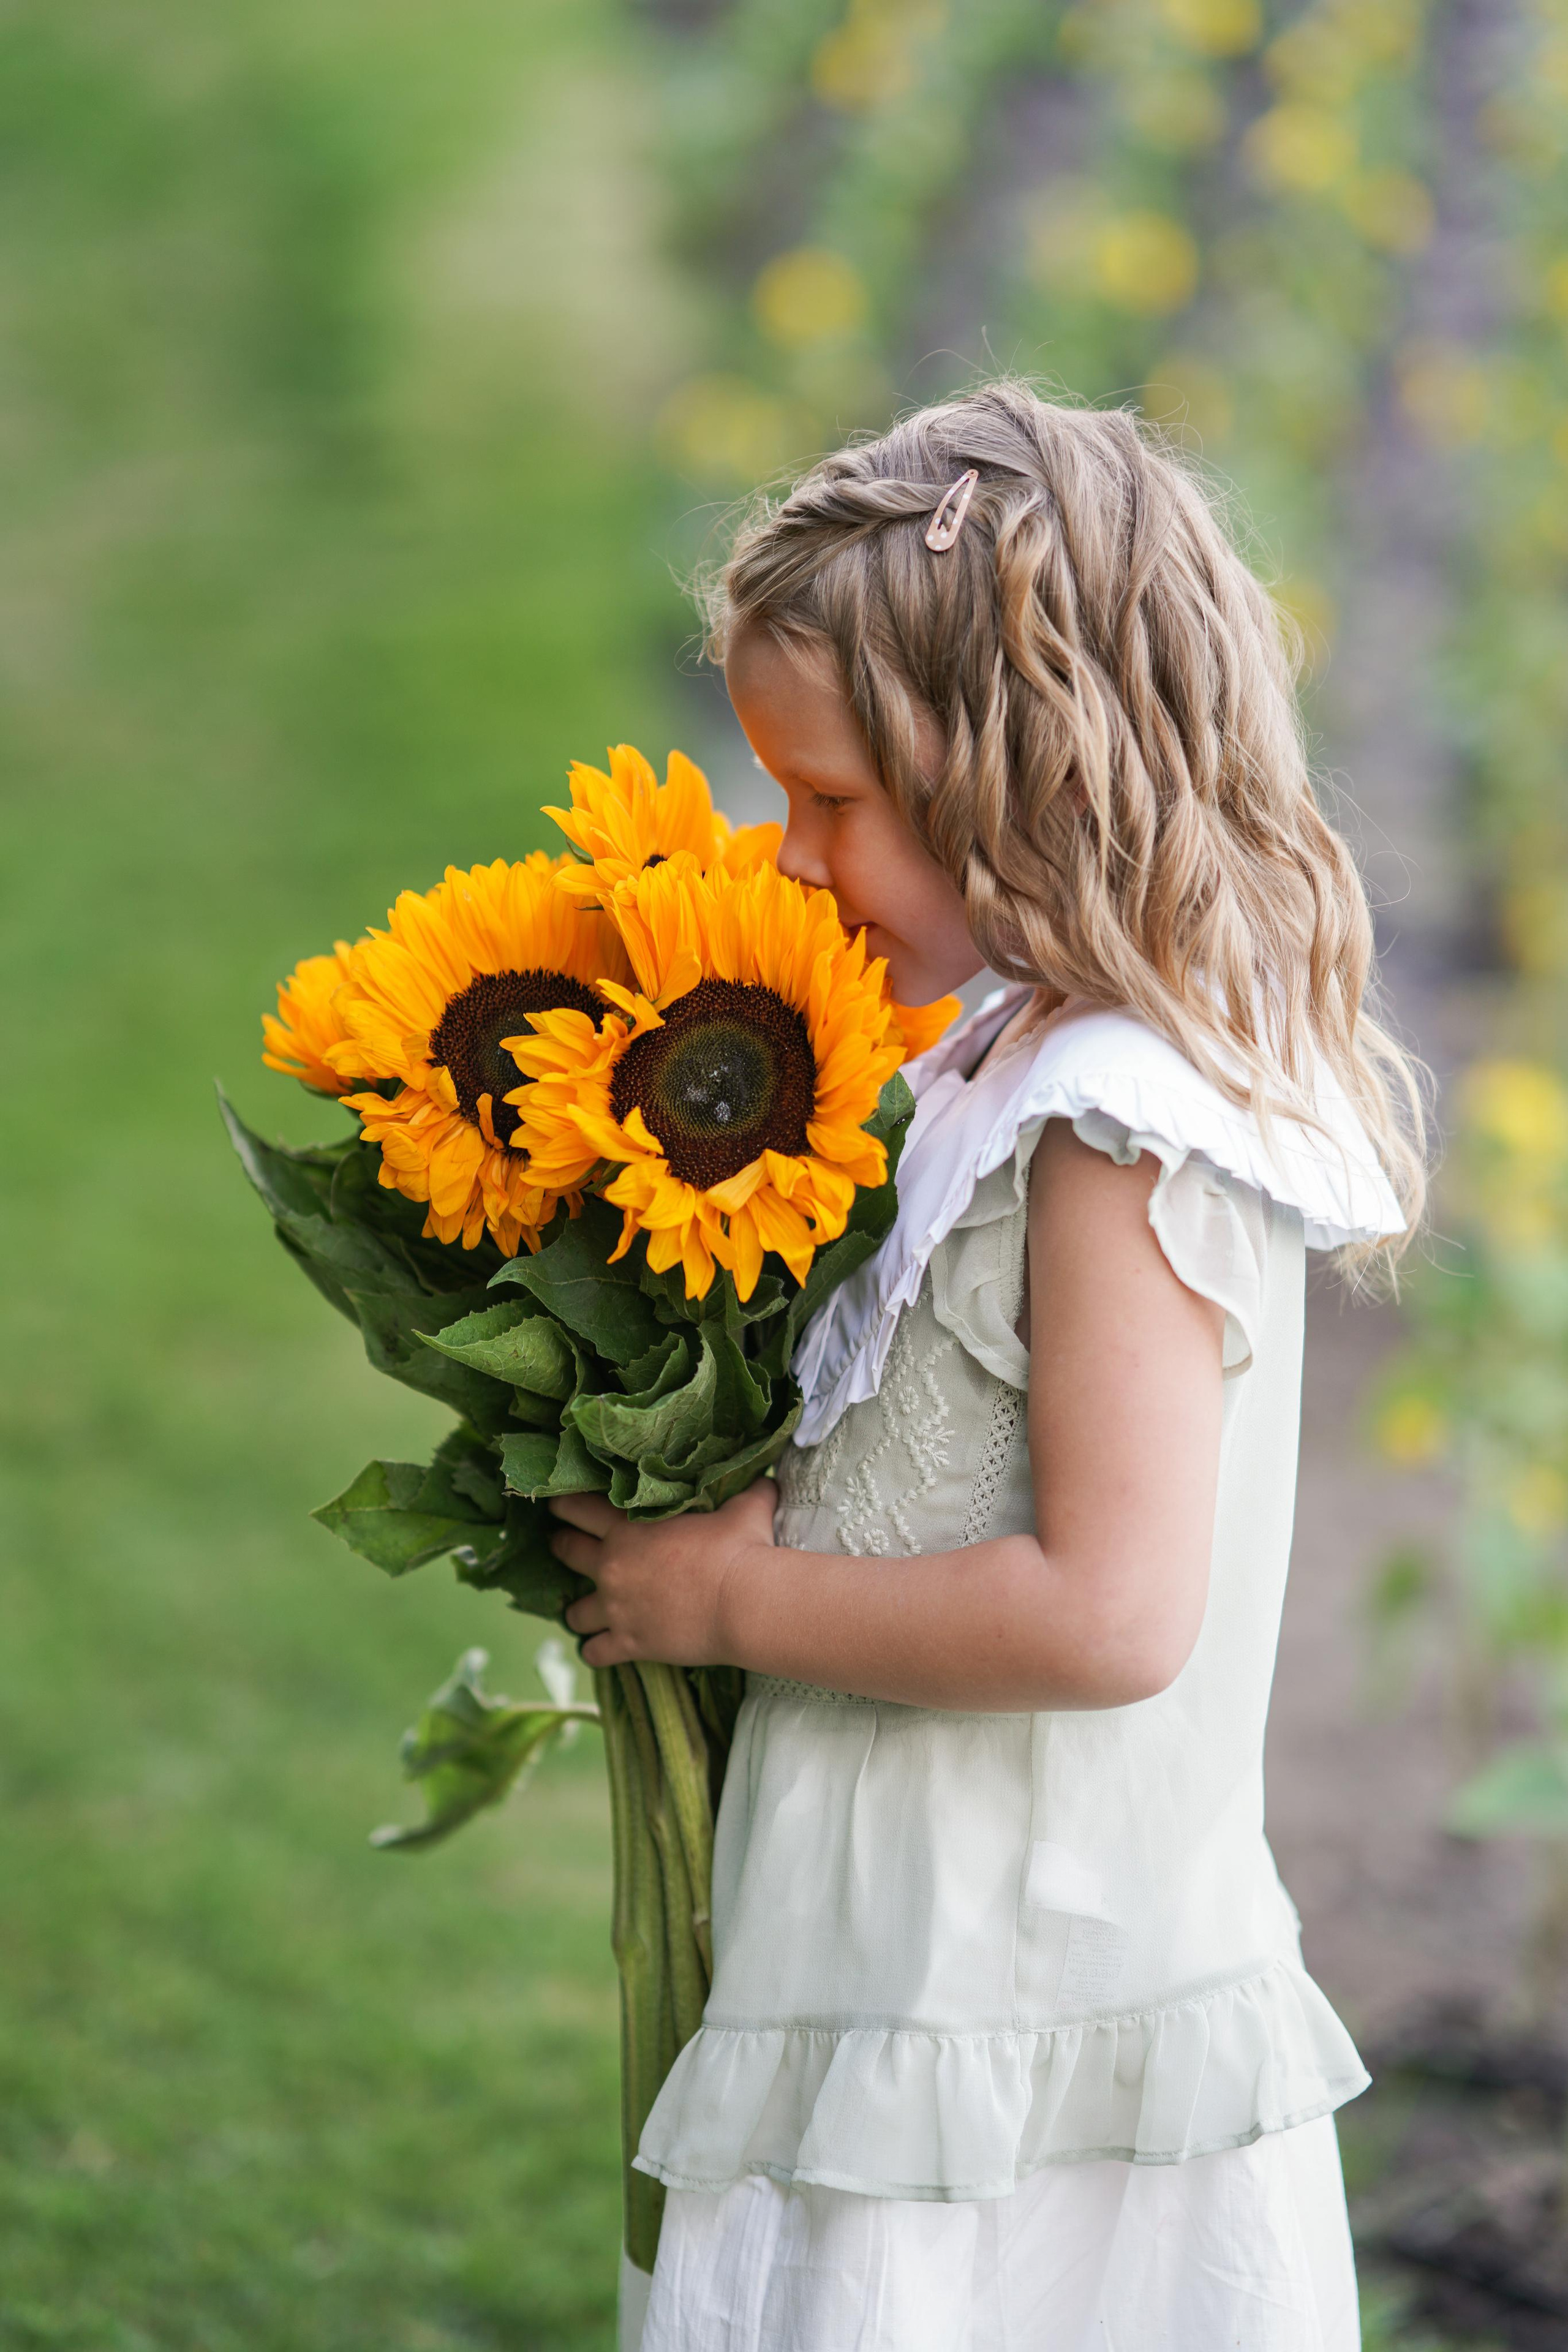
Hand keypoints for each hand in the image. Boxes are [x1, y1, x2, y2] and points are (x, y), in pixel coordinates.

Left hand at [552, 1479, 777, 1668]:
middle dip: (562, 1548)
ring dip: (579, 1610)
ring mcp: (617, 1608)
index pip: (577, 1508)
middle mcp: (612, 1566)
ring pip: (574, 1612)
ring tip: (586, 1609)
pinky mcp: (629, 1643)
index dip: (564, 1505)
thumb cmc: (742, 1550)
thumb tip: (768, 1481)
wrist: (745, 1603)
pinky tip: (602, 1648)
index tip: (558, 1505)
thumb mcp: (746, 1509)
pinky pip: (594, 1652)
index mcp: (628, 1527)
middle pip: (566, 1552)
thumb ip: (748, 1492)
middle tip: (563, 1546)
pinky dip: (595, 1651)